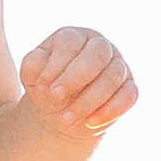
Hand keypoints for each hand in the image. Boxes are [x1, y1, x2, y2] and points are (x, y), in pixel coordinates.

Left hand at [18, 26, 137, 137]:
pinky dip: (109, 111)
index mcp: (74, 37)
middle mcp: (100, 46)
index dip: (57, 65)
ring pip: (113, 77)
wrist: (62, 112)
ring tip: (65, 119)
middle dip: (77, 77)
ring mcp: (118, 65)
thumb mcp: (31, 75)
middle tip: (57, 97)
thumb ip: (34, 66)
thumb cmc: (46, 87)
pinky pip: (129, 96)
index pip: (70, 42)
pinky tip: (89, 123)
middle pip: (98, 53)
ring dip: (88, 101)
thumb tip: (48, 77)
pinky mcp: (129, 87)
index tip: (44, 88)